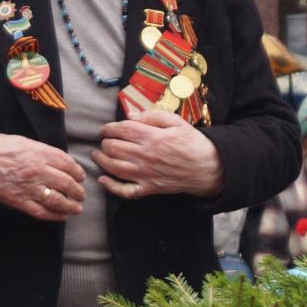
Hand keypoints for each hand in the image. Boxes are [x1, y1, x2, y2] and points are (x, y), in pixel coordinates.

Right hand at [0, 131, 85, 221]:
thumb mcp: (25, 142)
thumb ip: (44, 152)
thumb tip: (60, 163)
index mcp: (40, 153)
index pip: (69, 165)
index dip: (78, 173)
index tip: (80, 177)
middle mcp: (37, 170)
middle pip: (67, 183)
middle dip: (78, 191)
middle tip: (81, 194)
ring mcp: (28, 187)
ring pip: (58, 200)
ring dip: (71, 206)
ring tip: (77, 208)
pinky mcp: (19, 201)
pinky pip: (42, 212)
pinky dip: (55, 215)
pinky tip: (62, 216)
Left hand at [93, 109, 224, 199]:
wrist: (208, 168)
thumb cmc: (192, 143)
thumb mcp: (176, 122)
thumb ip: (153, 116)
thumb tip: (131, 116)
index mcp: (152, 137)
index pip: (122, 130)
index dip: (109, 128)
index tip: (105, 129)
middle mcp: (146, 156)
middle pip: (114, 148)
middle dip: (105, 143)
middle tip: (104, 141)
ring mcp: (146, 174)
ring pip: (115, 168)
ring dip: (101, 160)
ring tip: (97, 155)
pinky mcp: (149, 188)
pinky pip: (126, 191)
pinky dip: (111, 186)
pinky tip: (103, 180)